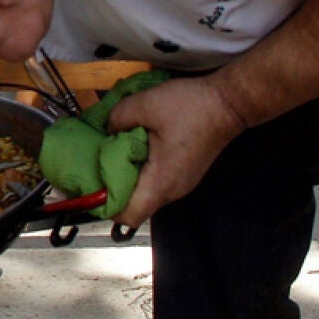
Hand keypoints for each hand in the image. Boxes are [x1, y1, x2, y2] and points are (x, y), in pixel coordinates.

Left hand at [104, 76, 248, 228]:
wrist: (229, 102)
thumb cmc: (192, 106)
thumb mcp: (145, 104)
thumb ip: (117, 118)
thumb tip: (107, 129)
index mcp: (161, 181)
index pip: (128, 216)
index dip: (105, 206)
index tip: (90, 188)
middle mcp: (172, 190)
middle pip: (134, 205)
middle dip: (111, 189)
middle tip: (95, 166)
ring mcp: (180, 183)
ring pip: (145, 192)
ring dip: (127, 176)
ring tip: (112, 153)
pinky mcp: (183, 173)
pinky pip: (155, 180)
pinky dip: (140, 169)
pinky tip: (133, 147)